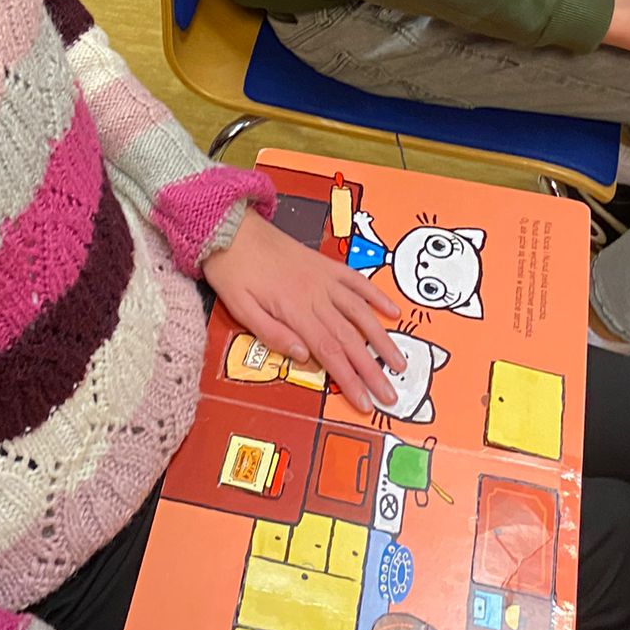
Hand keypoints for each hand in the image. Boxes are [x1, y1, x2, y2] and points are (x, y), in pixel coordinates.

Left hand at [203, 210, 404, 412]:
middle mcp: (316, 294)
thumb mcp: (239, 308)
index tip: (365, 402)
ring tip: (398, 362)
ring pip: (360, 311)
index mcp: (293, 309)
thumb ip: (272, 333)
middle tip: (391, 394)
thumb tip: (303, 356)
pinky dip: (376, 295)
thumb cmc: (232, 271)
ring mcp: (324, 278)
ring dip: (381, 338)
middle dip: (372, 369)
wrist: (231, 227)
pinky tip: (392, 311)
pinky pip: (357, 280)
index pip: (328, 351)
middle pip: (349, 338)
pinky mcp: (326, 264)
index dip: (349, 379)